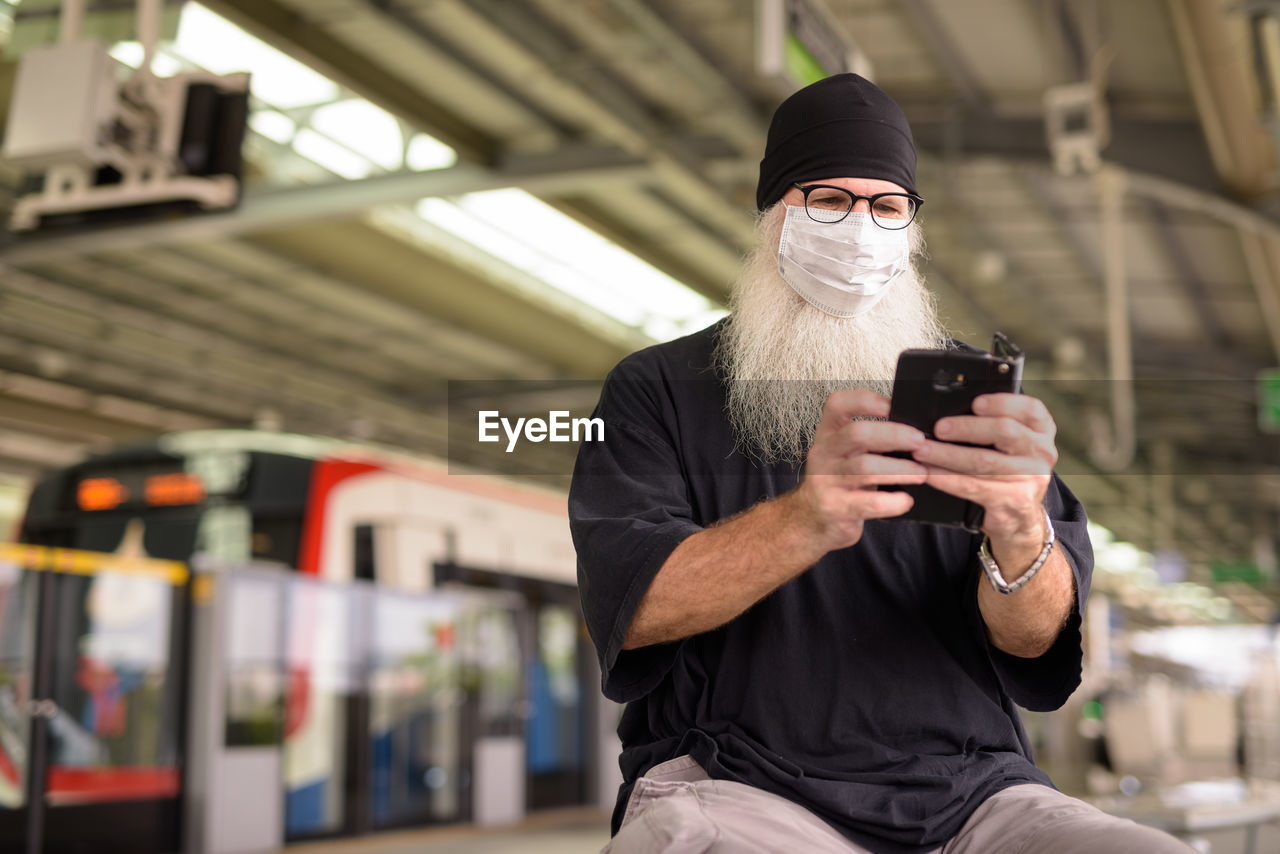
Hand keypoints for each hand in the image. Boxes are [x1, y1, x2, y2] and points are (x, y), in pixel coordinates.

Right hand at [792, 390, 929, 551]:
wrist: (812, 519)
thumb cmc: (839, 480)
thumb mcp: (845, 453)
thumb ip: (869, 439)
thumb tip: (913, 429)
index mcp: (828, 434)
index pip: (838, 404)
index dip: (865, 400)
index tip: (892, 405)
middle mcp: (824, 453)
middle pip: (857, 433)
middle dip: (894, 435)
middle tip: (920, 442)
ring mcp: (827, 481)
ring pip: (865, 467)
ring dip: (899, 469)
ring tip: (921, 473)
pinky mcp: (836, 507)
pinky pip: (869, 503)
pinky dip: (893, 502)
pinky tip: (905, 500)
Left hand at [910, 393, 1057, 549]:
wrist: (1020, 517)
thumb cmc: (1005, 471)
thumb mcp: (1010, 445)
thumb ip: (992, 426)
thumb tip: (949, 409)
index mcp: (1041, 431)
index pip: (1030, 408)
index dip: (1001, 402)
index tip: (975, 402)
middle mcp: (1042, 452)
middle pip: (1004, 431)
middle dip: (966, 427)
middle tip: (938, 429)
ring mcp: (1033, 477)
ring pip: (983, 461)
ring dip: (946, 455)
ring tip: (922, 451)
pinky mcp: (1016, 500)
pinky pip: (974, 486)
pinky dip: (946, 479)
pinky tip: (929, 474)